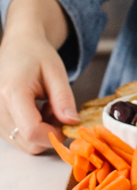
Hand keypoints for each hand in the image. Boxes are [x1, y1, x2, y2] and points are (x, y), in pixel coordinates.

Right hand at [0, 0, 78, 153]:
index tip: (68, 124)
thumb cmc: (37, 55)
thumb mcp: (56, 72)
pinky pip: (17, 138)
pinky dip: (32, 130)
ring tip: (47, 107)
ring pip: (24, 143)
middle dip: (50, 133)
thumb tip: (72, 123)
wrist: (17, 45)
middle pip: (28, 143)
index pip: (32, 132)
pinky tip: (37, 110)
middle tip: (58, 110)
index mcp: (12, 93)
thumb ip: (64, 99)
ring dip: (41, 132)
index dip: (54, 134)